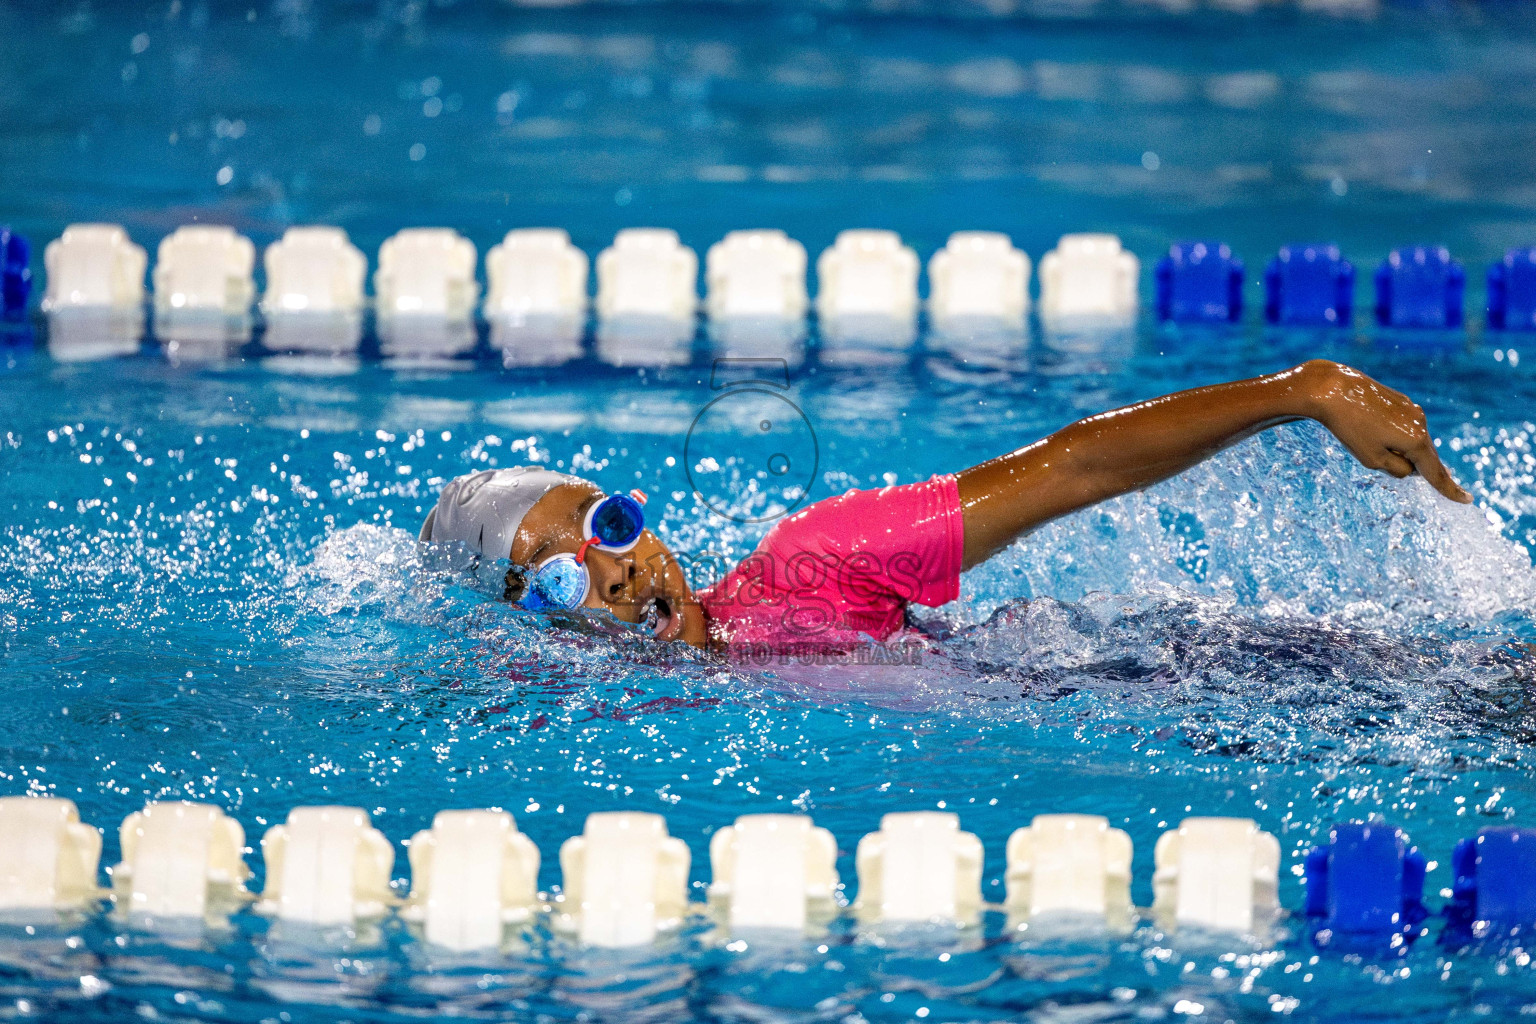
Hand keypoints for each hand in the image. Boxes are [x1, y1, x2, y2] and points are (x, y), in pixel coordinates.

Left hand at [1302, 360, 1471, 502]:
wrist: (1333, 389)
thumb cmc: (1350, 428)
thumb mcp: (1371, 459)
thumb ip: (1397, 469)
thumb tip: (1411, 467)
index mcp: (1416, 441)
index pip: (1435, 473)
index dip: (1449, 490)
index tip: (1467, 500)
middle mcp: (1421, 423)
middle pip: (1422, 456)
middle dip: (1413, 466)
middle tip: (1399, 465)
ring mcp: (1412, 409)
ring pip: (1410, 441)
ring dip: (1397, 448)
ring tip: (1364, 437)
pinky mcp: (1401, 400)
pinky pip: (1402, 426)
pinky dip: (1392, 434)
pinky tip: (1368, 426)